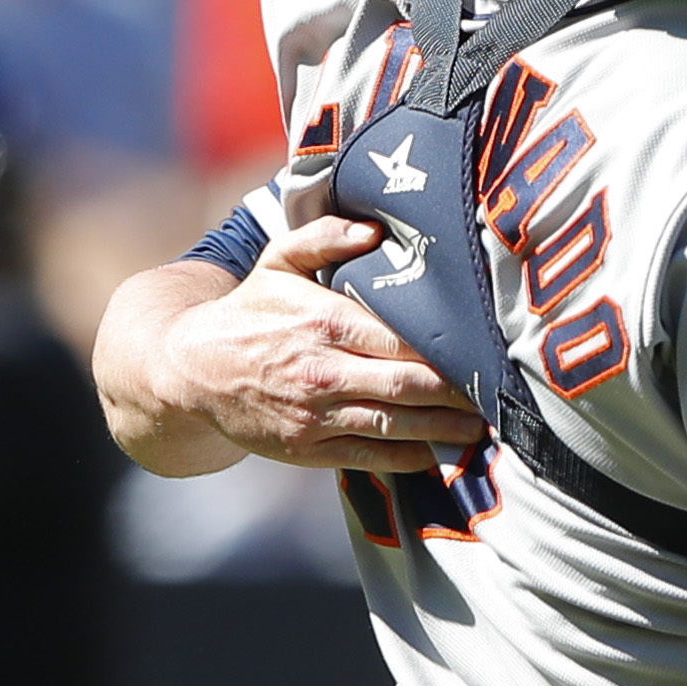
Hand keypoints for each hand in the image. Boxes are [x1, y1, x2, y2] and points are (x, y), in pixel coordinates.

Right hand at [161, 218, 485, 471]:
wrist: (187, 370)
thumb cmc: (248, 311)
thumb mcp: (278, 263)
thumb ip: (326, 238)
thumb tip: (374, 227)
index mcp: (326, 323)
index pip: (405, 339)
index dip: (450, 348)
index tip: (488, 350)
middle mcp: (324, 372)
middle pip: (410, 385)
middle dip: (460, 392)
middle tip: (500, 392)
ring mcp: (316, 415)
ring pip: (397, 425)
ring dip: (446, 429)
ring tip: (484, 426)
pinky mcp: (308, 449)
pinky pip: (371, 457)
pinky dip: (411, 458)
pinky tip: (442, 452)